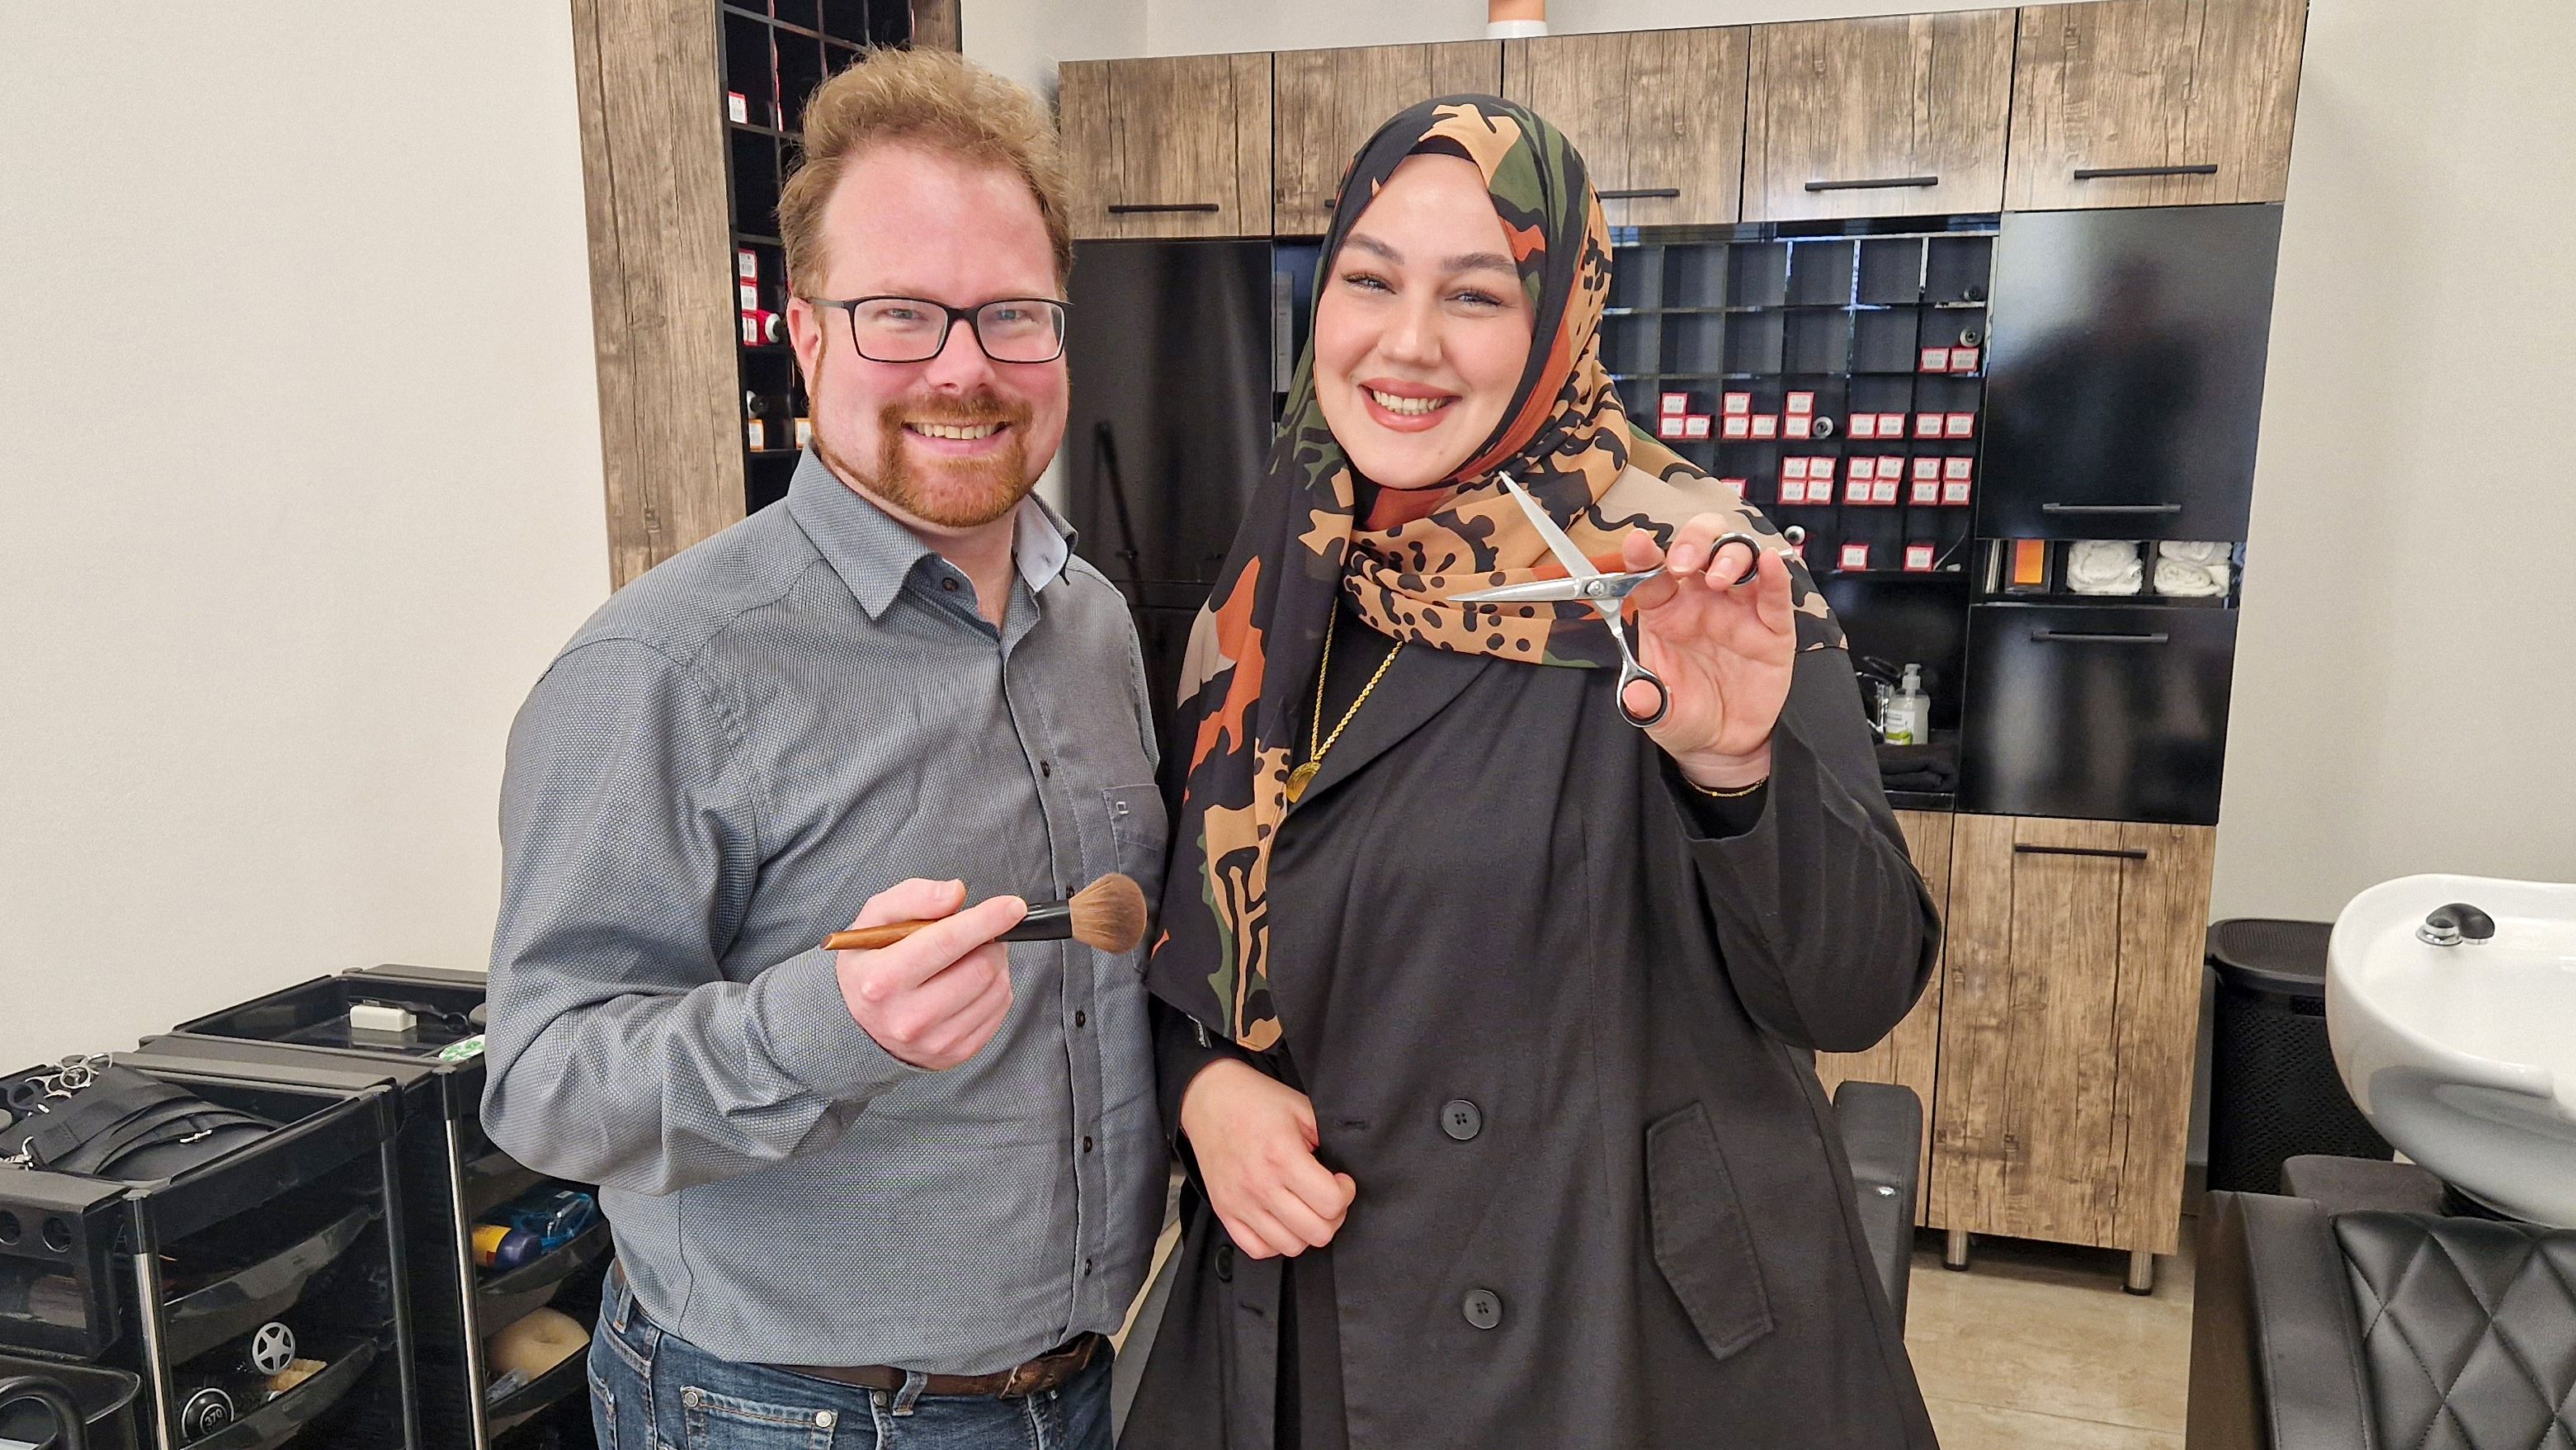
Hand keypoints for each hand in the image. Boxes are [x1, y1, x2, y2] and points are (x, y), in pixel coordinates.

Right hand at [833, 879, 1023, 1069]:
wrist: (861, 1022)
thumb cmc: (873, 960)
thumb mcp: (876, 918)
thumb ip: (914, 897)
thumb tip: (955, 893)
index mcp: (882, 980)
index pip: (946, 943)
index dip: (986, 919)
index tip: (1013, 905)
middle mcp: (907, 1018)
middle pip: (980, 968)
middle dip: (990, 941)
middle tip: (980, 933)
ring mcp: (934, 1041)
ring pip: (996, 989)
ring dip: (995, 962)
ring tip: (972, 955)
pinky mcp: (956, 1053)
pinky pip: (1000, 1011)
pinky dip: (996, 987)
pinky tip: (973, 980)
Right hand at [1179, 1058, 1356, 1258]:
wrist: (1209, 1099)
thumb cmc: (1253, 1101)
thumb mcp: (1299, 1107)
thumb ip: (1326, 1136)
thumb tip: (1344, 1166)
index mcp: (1282, 1155)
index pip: (1330, 1202)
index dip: (1346, 1193)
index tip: (1341, 1182)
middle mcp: (1260, 1184)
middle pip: (1316, 1232)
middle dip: (1333, 1216)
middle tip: (1327, 1197)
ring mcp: (1240, 1202)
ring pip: (1290, 1246)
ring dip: (1306, 1231)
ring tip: (1305, 1209)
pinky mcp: (1225, 1211)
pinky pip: (1257, 1249)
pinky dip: (1276, 1242)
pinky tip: (1281, 1221)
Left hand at [1619, 516, 1796, 789]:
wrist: (1723, 742)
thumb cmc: (1686, 712)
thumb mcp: (1658, 712)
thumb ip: (1645, 702)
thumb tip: (1635, 697)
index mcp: (1665, 611)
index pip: (1652, 571)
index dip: (1644, 554)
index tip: (1637, 544)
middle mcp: (1701, 601)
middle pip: (1700, 546)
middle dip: (1692, 542)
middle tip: (1683, 563)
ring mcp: (1738, 610)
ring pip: (1739, 557)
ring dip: (1728, 556)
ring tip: (1717, 579)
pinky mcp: (1772, 629)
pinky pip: (1775, 595)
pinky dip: (1775, 575)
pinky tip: (1769, 564)